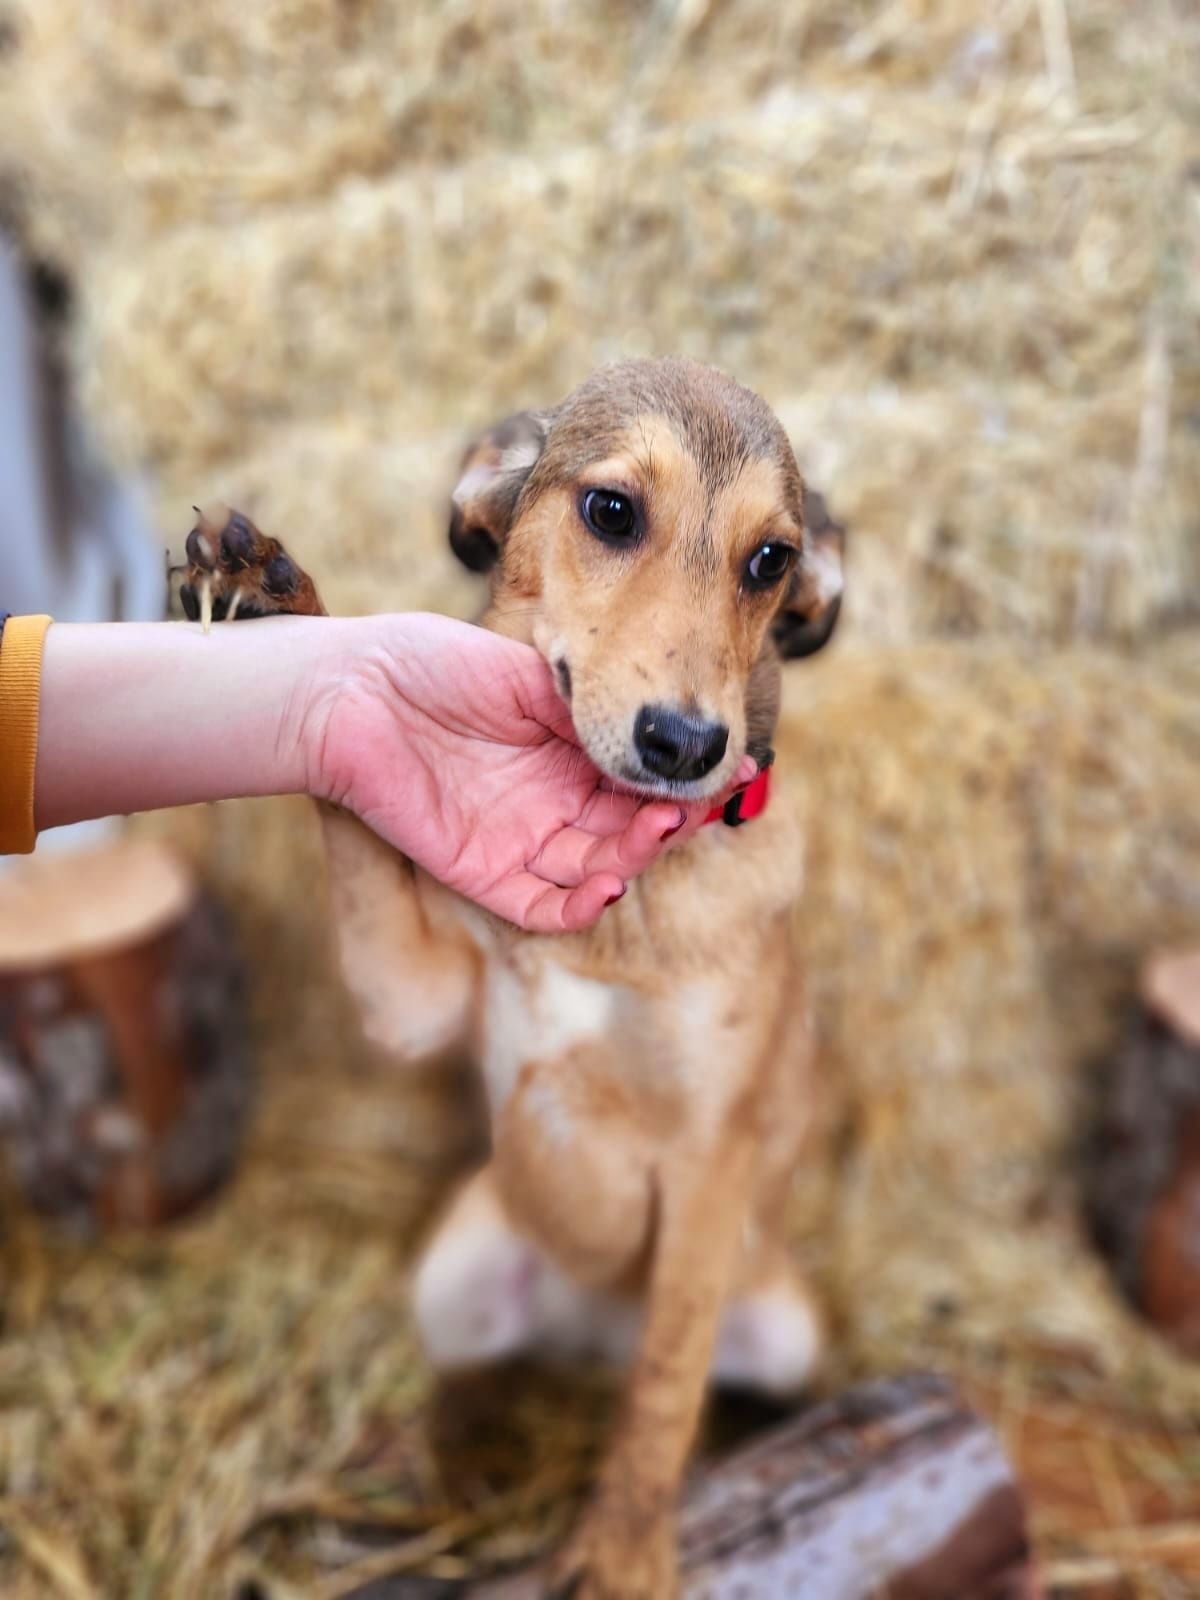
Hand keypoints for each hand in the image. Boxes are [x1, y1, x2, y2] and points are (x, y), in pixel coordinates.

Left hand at [304, 614, 741, 933]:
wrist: (348, 692)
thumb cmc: (430, 664)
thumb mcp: (524, 671)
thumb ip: (585, 706)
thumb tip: (652, 724)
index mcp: (566, 751)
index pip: (640, 778)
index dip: (681, 779)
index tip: (730, 765)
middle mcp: (551, 801)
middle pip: (628, 828)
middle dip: (668, 820)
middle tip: (696, 803)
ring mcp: (520, 840)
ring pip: (596, 868)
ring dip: (634, 856)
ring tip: (660, 829)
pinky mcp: (483, 874)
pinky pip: (543, 908)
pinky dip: (580, 906)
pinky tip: (610, 883)